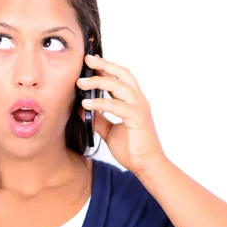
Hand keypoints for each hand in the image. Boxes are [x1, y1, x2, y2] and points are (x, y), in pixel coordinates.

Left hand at [76, 54, 166, 175]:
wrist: (147, 166)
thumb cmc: (132, 149)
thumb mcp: (110, 131)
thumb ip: (99, 119)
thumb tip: (83, 109)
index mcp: (133, 101)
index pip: (120, 78)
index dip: (106, 67)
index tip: (91, 61)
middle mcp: (138, 100)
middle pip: (122, 74)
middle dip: (104, 65)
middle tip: (87, 59)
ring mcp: (139, 108)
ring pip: (119, 86)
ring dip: (98, 82)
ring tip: (80, 82)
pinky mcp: (137, 118)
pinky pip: (116, 106)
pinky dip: (100, 103)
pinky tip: (87, 104)